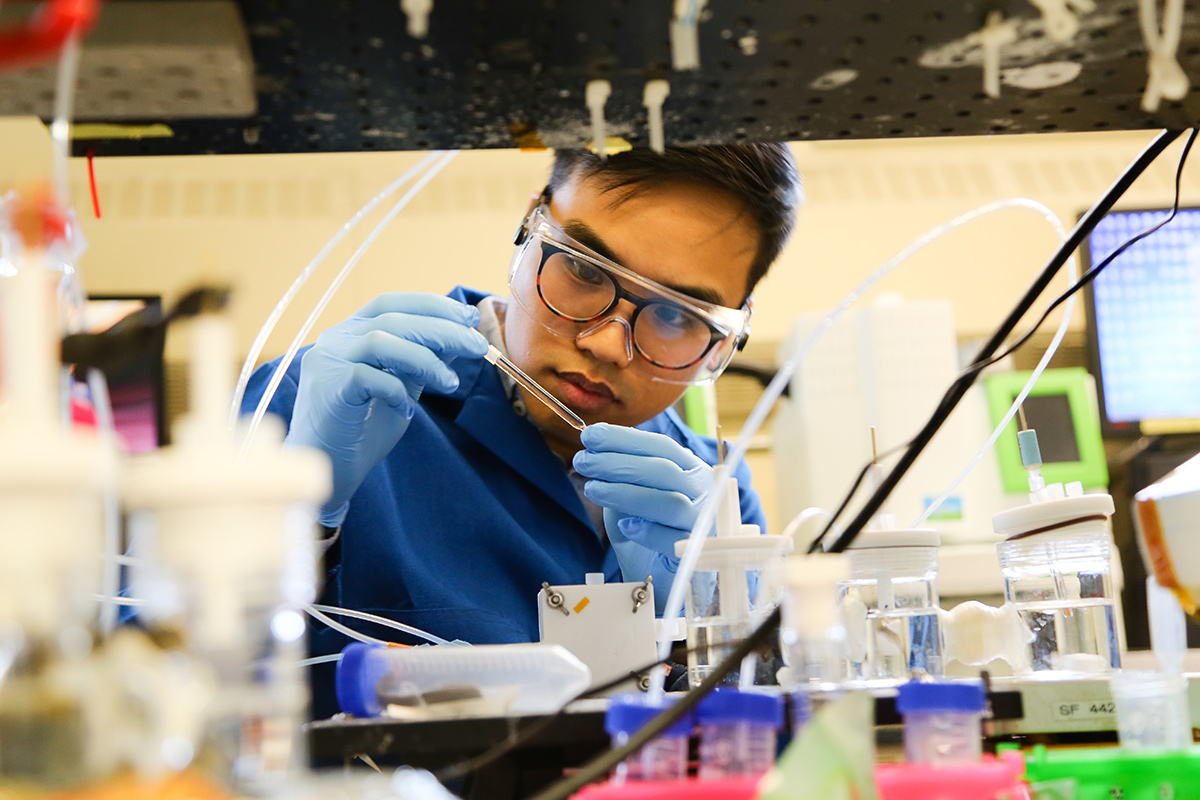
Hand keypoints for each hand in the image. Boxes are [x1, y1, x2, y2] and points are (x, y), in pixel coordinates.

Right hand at [287, 293, 488, 525]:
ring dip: (425, 359)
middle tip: (477, 346)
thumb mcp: (401, 386)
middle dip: (442, 329)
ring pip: (380, 341)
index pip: (392, 303)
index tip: (469, 316)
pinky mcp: (329, 389)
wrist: (329, 470)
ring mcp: (328, 362)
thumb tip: (460, 335)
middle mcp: (336, 339)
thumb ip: (421, 360)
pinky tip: (408, 410)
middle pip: (393, 319)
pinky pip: (367, 377)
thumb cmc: (364, 428)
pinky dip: (395, 390)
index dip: (433, 305)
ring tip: (450, 383)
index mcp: (351, 332)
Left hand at [573, 423, 714, 614]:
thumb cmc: (647, 531)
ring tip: (592, 489)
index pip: (661, 446)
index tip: (590, 435)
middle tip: (583, 461)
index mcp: (689, 470)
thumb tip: (595, 449)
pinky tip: (626, 527)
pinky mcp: (699, 554)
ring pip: (670, 502)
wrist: (661, 578)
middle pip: (664, 471)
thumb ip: (622, 475)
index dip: (624, 439)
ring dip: (626, 493)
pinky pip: (675, 540)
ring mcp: (705, 523)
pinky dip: (648, 532)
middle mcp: (703, 492)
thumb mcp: (630, 496)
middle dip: (618, 463)